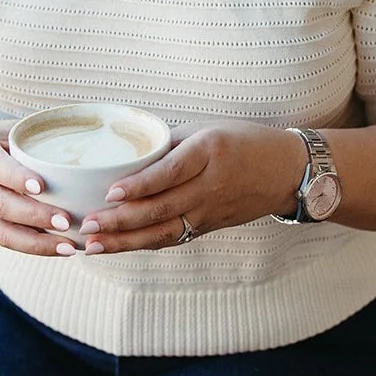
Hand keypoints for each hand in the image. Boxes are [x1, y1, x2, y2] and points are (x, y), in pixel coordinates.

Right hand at [0, 120, 82, 256]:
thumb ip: (28, 134)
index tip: (41, 185)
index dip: (15, 177)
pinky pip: (3, 240)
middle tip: (67, 220)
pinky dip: (31, 247)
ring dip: (36, 242)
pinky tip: (58, 248)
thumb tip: (77, 131)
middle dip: (34, 215)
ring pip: (0, 231)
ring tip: (68, 246)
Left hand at [71, 121, 304, 253]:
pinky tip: (117, 247)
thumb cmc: (246, 142)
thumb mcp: (209, 129)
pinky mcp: (209, 227)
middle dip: (120, 221)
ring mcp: (210, 212)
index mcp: (209, 153)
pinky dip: (143, 244)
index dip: (139, 185)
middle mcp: (209, 186)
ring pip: (162, 231)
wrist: (288, 172)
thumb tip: (128, 152)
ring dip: (125, 241)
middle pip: (160, 208)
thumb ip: (170, 142)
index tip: (110, 192)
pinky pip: (172, 237)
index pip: (169, 173)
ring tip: (93, 245)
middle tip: (87, 226)